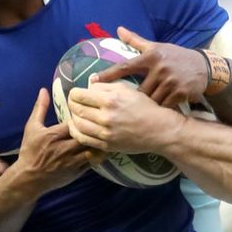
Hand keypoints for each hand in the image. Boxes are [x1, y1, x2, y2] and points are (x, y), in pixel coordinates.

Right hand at [13, 88, 96, 193]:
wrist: (29, 178)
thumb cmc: (30, 150)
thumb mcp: (32, 127)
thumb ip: (40, 108)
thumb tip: (44, 90)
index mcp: (54, 135)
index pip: (75, 122)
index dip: (82, 115)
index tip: (87, 110)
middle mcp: (65, 148)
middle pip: (87, 135)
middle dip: (94, 127)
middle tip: (101, 120)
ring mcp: (72, 161)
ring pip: (92, 149)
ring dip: (100, 141)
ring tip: (107, 132)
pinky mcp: (77, 172)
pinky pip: (93, 162)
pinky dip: (99, 154)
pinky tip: (103, 146)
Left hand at [67, 81, 185, 152]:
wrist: (159, 130)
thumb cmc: (144, 106)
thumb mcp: (126, 89)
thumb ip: (105, 86)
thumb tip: (88, 86)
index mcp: (109, 100)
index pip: (79, 95)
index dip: (74, 93)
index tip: (76, 94)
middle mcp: (105, 116)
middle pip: (76, 109)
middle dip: (72, 104)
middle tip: (73, 103)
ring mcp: (105, 133)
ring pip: (77, 124)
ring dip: (72, 118)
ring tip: (75, 114)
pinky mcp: (107, 145)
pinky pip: (84, 139)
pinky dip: (76, 132)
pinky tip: (76, 127)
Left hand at [94, 26, 207, 107]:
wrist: (204, 67)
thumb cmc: (175, 56)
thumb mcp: (156, 46)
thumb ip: (136, 41)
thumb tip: (119, 29)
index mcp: (151, 56)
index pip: (124, 66)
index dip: (107, 74)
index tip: (92, 82)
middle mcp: (160, 68)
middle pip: (137, 90)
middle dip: (131, 100)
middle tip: (123, 107)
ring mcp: (171, 81)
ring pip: (150, 101)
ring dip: (145, 107)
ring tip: (139, 112)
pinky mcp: (180, 93)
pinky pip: (163, 107)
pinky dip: (159, 110)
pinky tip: (156, 114)